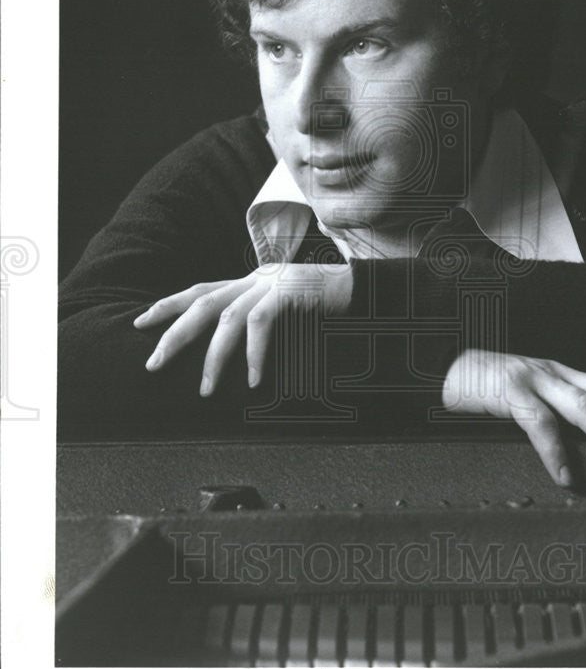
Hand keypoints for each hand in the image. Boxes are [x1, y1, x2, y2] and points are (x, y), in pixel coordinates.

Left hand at [133, 263, 352, 394]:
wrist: (362, 286)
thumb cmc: (324, 304)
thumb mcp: (285, 308)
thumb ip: (259, 319)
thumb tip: (234, 349)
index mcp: (250, 282)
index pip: (200, 290)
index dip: (169, 304)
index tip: (141, 321)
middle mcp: (255, 280)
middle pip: (202, 303)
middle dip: (174, 333)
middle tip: (153, 362)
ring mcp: (272, 285)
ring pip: (228, 318)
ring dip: (212, 356)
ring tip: (205, 388)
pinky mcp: (290, 293)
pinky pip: (262, 324)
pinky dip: (253, 353)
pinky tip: (252, 379)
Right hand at [442, 349, 585, 485]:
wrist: (440, 362)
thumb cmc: (485, 384)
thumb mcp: (529, 394)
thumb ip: (556, 411)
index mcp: (567, 374)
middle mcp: (559, 372)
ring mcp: (536, 379)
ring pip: (585, 406)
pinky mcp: (510, 391)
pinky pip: (539, 424)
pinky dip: (555, 453)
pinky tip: (566, 478)